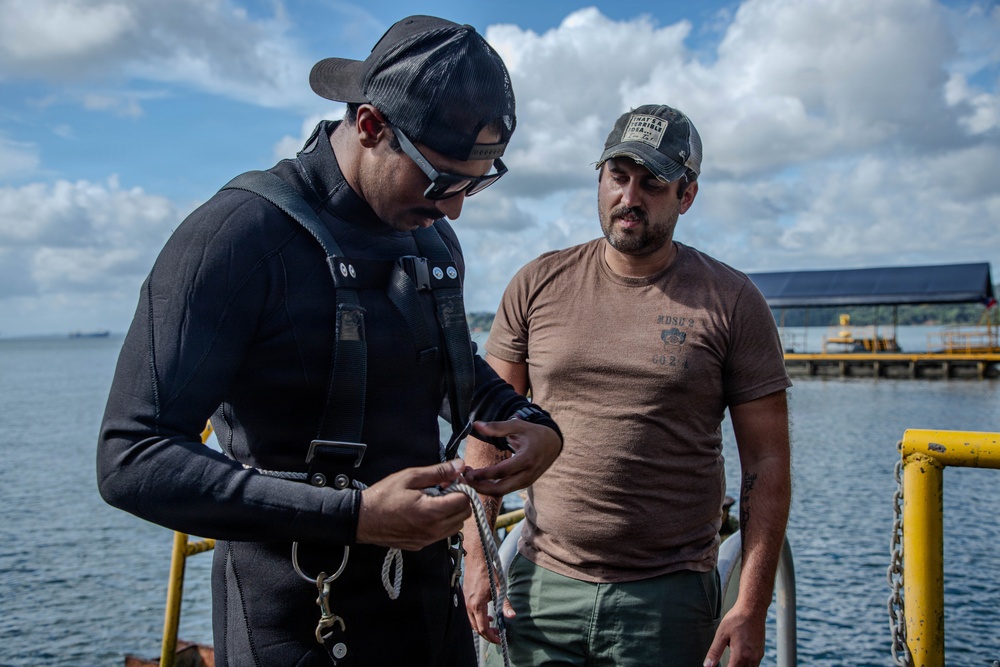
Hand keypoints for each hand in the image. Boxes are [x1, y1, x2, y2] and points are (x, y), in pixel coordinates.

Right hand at [356, 459, 470, 550]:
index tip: (451, 480)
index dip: (462, 487)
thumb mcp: (410, 477)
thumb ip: (438, 472)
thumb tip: (459, 465)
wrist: (362, 519)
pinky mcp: (421, 545)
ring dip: (452, 512)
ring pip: (456, 526)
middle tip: (444, 488)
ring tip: (435, 500)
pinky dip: (442, 523)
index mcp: (432, 512)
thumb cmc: (384, 496)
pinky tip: (428, 512)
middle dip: (460, 499)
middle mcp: (433, 530)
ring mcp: (428, 540)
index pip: (465, 501)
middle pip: (464, 515)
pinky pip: (442, 534)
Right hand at [462, 532, 515, 643]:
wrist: (476, 559)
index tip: (500, 639)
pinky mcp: (466, 598)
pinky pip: (471, 614)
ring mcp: (466, 602)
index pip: (483, 628)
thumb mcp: (499, 589)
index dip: (492, 637)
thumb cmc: (488, 572)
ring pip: (472, 622)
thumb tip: (512, 616)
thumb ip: (505, 604)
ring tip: (494, 625)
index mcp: (477, 605)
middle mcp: (469, 606)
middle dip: (487, 634)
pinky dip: (478, 619)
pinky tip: (487, 614)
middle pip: (476, 628)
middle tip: (499, 635)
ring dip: (482, 626)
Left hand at [463, 419, 560, 495]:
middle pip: (501, 489)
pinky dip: (490, 487)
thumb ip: (497, 427)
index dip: (484, 474)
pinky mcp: (523, 485)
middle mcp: (527, 474)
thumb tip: (476, 424)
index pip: (502, 472)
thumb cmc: (533, 433)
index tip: (468, 472)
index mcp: (526, 459)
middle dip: (480, 487)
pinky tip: (479, 480)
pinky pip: (505, 490)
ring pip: (502, 492)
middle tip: (463, 479)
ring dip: (483, 488)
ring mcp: (526, 481)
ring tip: (468, 478)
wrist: (553, 444)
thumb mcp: (517, 426)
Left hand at [702, 602, 765, 666]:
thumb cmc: (737, 619)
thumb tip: (707, 665)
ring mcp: (758, 656)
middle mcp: (751, 658)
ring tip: (731, 660)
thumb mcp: (721, 634)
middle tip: (725, 661)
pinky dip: (746, 665)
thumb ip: (714, 652)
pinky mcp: (760, 652)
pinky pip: (754, 665)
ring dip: (739, 666)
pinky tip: (739, 658)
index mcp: (740, 655)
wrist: (753, 609)